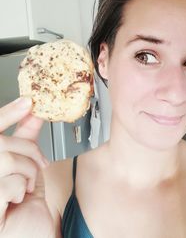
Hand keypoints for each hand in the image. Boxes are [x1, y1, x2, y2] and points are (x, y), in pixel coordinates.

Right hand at [0, 98, 53, 237]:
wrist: (32, 236)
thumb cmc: (25, 205)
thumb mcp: (26, 167)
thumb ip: (24, 141)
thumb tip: (32, 114)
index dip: (7, 113)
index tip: (28, 102)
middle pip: (2, 143)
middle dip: (29, 150)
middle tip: (41, 163)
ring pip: (6, 160)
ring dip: (28, 171)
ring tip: (28, 185)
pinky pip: (7, 183)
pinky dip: (22, 189)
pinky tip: (18, 200)